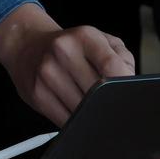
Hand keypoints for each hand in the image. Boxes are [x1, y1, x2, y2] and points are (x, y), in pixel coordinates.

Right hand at [0, 3, 134, 125]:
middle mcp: (63, 51)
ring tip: (92, 103)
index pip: (111, 66)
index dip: (124, 85)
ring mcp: (47, 74)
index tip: (129, 95)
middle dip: (109, 102)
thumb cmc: (70, 46)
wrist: (27, 45)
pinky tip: (78, 111)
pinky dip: (77, 121)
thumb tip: (131, 84)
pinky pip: (65, 119)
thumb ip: (122, 58)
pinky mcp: (37, 94)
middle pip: (97, 91)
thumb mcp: (100, 40)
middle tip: (113, 103)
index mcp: (84, 37)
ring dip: (92, 114)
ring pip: (81, 109)